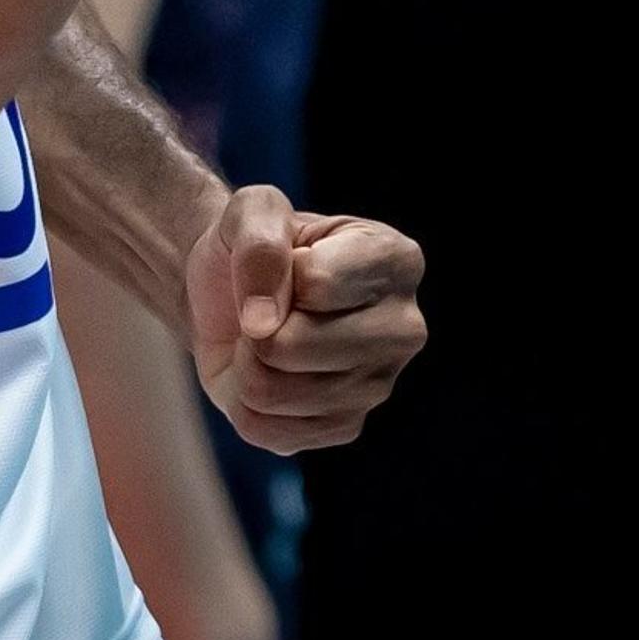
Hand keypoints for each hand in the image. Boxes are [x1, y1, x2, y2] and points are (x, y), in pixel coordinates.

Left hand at [186, 183, 427, 454]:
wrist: (233, 291)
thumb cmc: (253, 245)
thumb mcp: (250, 211)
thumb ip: (259, 242)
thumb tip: (263, 322)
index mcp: (396, 261)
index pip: (316, 283)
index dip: (271, 273)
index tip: (284, 264)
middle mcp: (405, 329)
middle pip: (291, 346)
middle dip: (255, 324)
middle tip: (268, 309)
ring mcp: (380, 386)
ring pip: (270, 391)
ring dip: (245, 361)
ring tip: (266, 339)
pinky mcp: (345, 427)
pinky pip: (263, 428)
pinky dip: (242, 401)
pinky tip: (269, 374)